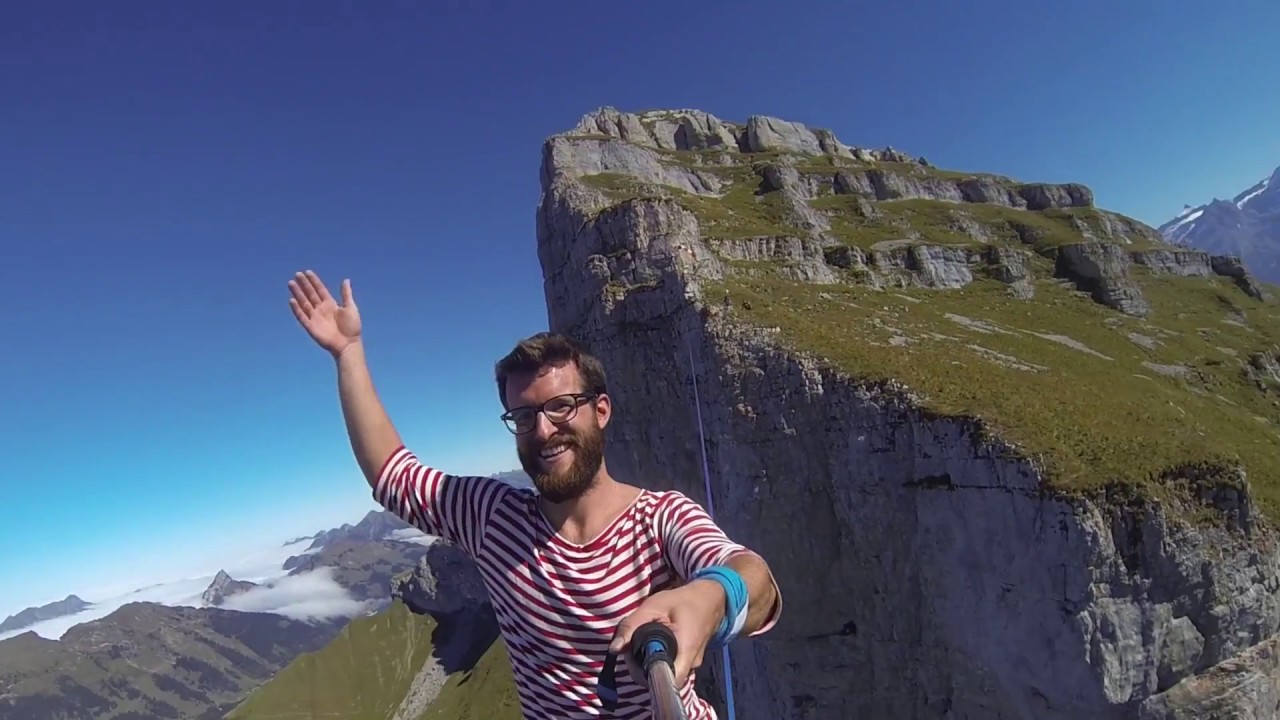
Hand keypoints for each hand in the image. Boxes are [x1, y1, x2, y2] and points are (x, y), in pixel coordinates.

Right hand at [288, 270, 361, 356]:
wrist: (349, 344)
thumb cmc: (352, 327)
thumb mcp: (350, 307)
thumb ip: (346, 294)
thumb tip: (346, 280)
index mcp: (330, 304)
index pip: (320, 289)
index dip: (314, 281)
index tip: (307, 272)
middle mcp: (321, 309)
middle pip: (310, 294)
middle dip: (304, 284)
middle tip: (297, 274)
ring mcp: (315, 317)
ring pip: (304, 302)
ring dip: (297, 293)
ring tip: (291, 283)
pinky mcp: (311, 326)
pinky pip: (301, 316)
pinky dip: (296, 309)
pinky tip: (292, 300)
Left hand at [608, 580, 724, 689]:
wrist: (711, 599)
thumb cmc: (683, 600)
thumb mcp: (653, 606)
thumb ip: (632, 625)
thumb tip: (614, 649)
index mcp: (685, 650)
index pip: (666, 682)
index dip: (645, 675)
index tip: (633, 658)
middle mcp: (691, 664)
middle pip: (661, 678)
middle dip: (642, 666)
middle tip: (633, 644)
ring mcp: (692, 665)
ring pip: (665, 672)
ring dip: (650, 661)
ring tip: (644, 639)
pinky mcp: (689, 662)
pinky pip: (671, 666)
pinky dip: (659, 657)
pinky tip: (654, 641)